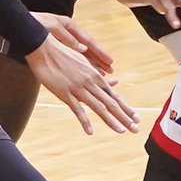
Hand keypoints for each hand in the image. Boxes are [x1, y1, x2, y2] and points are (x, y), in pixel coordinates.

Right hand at [25, 17, 137, 134]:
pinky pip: (77, 109)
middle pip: (111, 103)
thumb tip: (115, 82)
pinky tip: (90, 132)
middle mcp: (90, 82)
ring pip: (99, 106)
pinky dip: (84, 121)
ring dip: (111, 120)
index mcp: (95, 76)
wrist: (44, 49)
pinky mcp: (65, 93)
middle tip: (136, 128)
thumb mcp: (84, 63)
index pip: (114, 96)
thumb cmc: (64, 55)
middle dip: (124, 117)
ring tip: (121, 131)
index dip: (126, 108)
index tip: (136, 118)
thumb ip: (99, 75)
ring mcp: (78, 88)